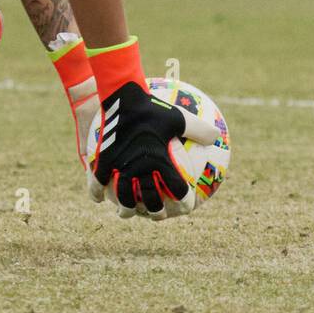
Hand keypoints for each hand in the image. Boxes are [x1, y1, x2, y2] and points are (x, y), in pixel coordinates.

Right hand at [87, 80, 217, 218]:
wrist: (122, 97)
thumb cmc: (151, 106)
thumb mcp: (179, 116)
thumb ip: (198, 129)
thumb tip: (217, 135)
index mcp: (160, 161)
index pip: (176, 189)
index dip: (183, 201)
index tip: (186, 207)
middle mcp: (141, 169)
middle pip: (149, 200)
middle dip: (155, 211)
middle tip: (157, 215)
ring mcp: (120, 167)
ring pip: (123, 197)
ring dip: (125, 209)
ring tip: (125, 213)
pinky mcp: (103, 161)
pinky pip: (97, 182)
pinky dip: (96, 192)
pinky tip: (97, 197)